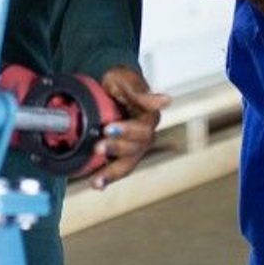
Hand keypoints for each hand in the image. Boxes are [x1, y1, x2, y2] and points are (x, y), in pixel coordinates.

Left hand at [90, 66, 169, 188]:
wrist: (111, 86)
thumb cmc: (121, 80)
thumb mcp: (126, 80)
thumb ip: (142, 94)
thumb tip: (167, 100)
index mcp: (149, 117)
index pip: (143, 129)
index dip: (127, 131)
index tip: (108, 128)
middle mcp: (144, 135)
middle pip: (135, 149)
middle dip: (116, 148)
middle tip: (97, 146)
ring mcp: (134, 147)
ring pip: (127, 164)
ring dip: (111, 172)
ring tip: (97, 180)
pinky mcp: (122, 154)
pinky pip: (117, 169)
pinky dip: (107, 178)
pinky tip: (96, 185)